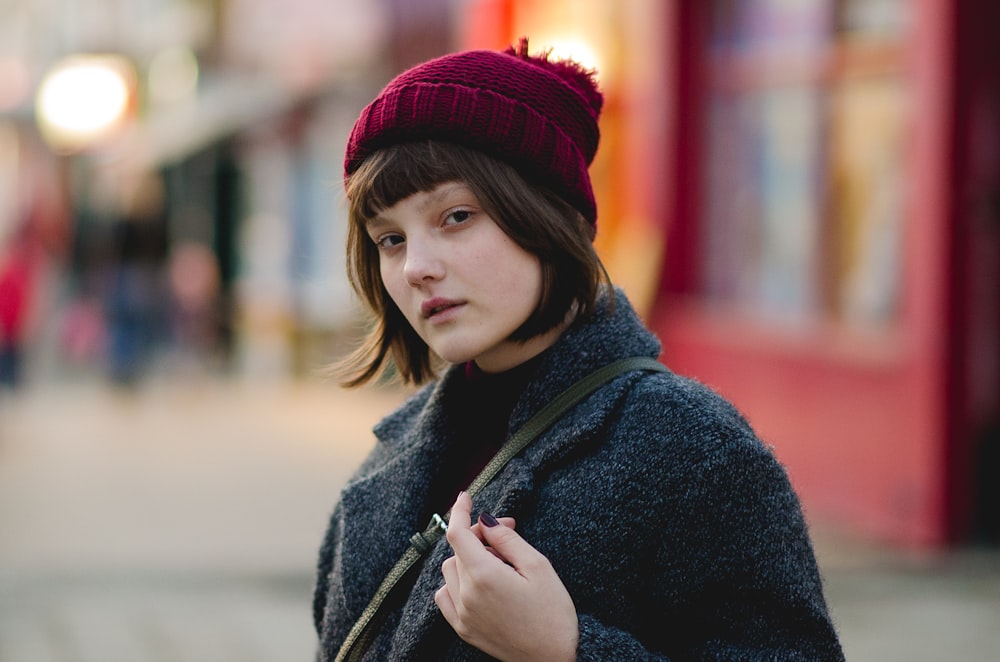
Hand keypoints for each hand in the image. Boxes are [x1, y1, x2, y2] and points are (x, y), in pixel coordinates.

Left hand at [434, 491, 577, 660]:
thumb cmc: (554, 613)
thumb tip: (485, 521)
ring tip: (500, 563)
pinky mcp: (463, 629)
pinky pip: (445, 595)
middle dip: (479, 536)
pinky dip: (456, 582)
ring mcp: (462, 615)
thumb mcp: (538, 567)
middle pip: (458, 550)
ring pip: (450, 571)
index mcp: (484, 576)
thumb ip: (507, 540)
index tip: (465, 496)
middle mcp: (466, 596)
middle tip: (508, 533)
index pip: (458, 533)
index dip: (460, 511)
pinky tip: (478, 582)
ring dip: (468, 558)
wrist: (555, 659)